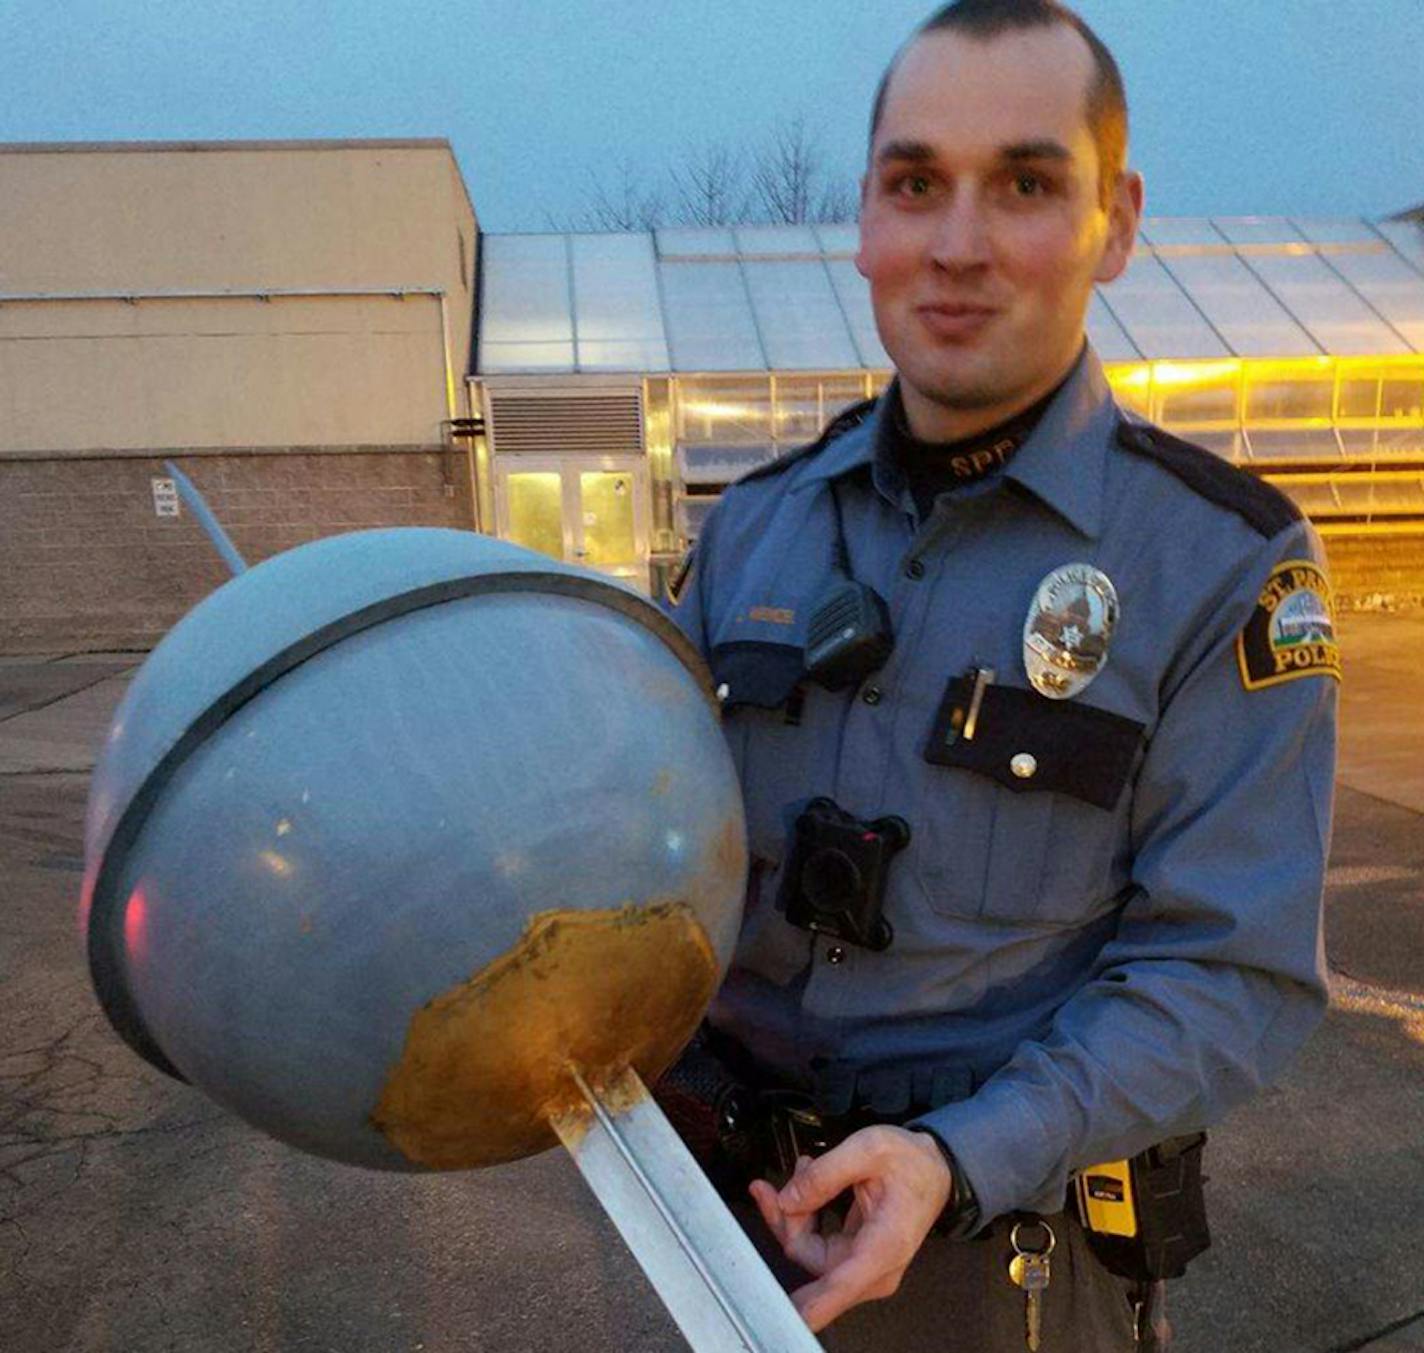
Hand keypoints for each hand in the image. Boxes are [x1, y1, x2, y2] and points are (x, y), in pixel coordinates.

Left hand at [748, 1124, 953, 1331]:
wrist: (933, 1170)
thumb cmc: (912, 1163)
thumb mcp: (870, 1148)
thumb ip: (825, 1174)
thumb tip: (788, 1200)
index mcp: (884, 1246)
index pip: (840, 1287)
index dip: (810, 1304)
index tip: (785, 1312)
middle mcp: (873, 1268)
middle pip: (808, 1258)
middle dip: (789, 1217)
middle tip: (793, 1176)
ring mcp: (861, 1266)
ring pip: (805, 1251)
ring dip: (794, 1212)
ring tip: (805, 1170)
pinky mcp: (852, 1259)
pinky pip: (814, 1245)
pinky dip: (802, 1216)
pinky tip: (805, 1184)